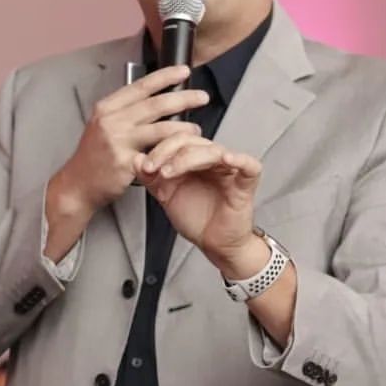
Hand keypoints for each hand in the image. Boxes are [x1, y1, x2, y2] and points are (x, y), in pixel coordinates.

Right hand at [51, 65, 208, 216]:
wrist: (77, 185)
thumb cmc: (94, 157)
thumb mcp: (103, 126)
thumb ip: (126, 112)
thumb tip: (155, 99)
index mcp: (107, 107)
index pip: (141, 86)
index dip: (165, 76)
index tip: (184, 71)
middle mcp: (112, 121)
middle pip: (155, 104)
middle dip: (183, 98)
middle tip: (202, 97)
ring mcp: (118, 141)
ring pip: (160, 128)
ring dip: (183, 127)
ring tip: (196, 129)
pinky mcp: (125, 162)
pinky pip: (156, 154)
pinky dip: (173, 152)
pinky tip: (183, 152)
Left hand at [136, 135, 263, 273]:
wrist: (214, 244)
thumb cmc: (197, 219)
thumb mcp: (166, 196)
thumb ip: (151, 178)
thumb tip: (136, 159)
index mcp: (193, 159)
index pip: (176, 140)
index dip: (158, 149)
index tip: (143, 165)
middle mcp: (211, 160)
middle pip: (192, 141)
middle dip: (168, 152)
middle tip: (152, 168)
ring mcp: (229, 170)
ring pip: (212, 151)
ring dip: (188, 158)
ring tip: (170, 172)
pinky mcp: (245, 183)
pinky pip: (249, 166)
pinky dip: (240, 160)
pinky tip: (227, 159)